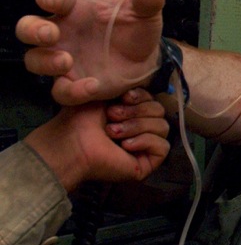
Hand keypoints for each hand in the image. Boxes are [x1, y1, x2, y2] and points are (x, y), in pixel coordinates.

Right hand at [16, 0, 164, 105]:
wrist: (147, 59)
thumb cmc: (136, 29)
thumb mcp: (145, 13)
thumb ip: (147, 1)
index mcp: (75, 8)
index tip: (51, 0)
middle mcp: (62, 32)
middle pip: (28, 28)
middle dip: (32, 30)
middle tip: (49, 34)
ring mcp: (63, 59)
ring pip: (34, 60)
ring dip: (45, 61)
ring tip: (67, 61)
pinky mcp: (72, 83)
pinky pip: (61, 90)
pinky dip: (73, 90)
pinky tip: (93, 86)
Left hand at [24, 89, 170, 192]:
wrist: (73, 143)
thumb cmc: (81, 119)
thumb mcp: (106, 95)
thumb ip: (127, 88)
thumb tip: (144, 82)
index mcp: (132, 111)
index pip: (154, 99)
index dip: (142, 96)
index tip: (123, 97)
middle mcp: (142, 128)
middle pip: (160, 111)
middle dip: (136, 111)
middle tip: (112, 116)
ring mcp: (147, 145)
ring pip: (163, 127)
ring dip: (136, 126)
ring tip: (112, 133)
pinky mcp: (149, 162)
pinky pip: (163, 146)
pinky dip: (145, 141)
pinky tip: (125, 145)